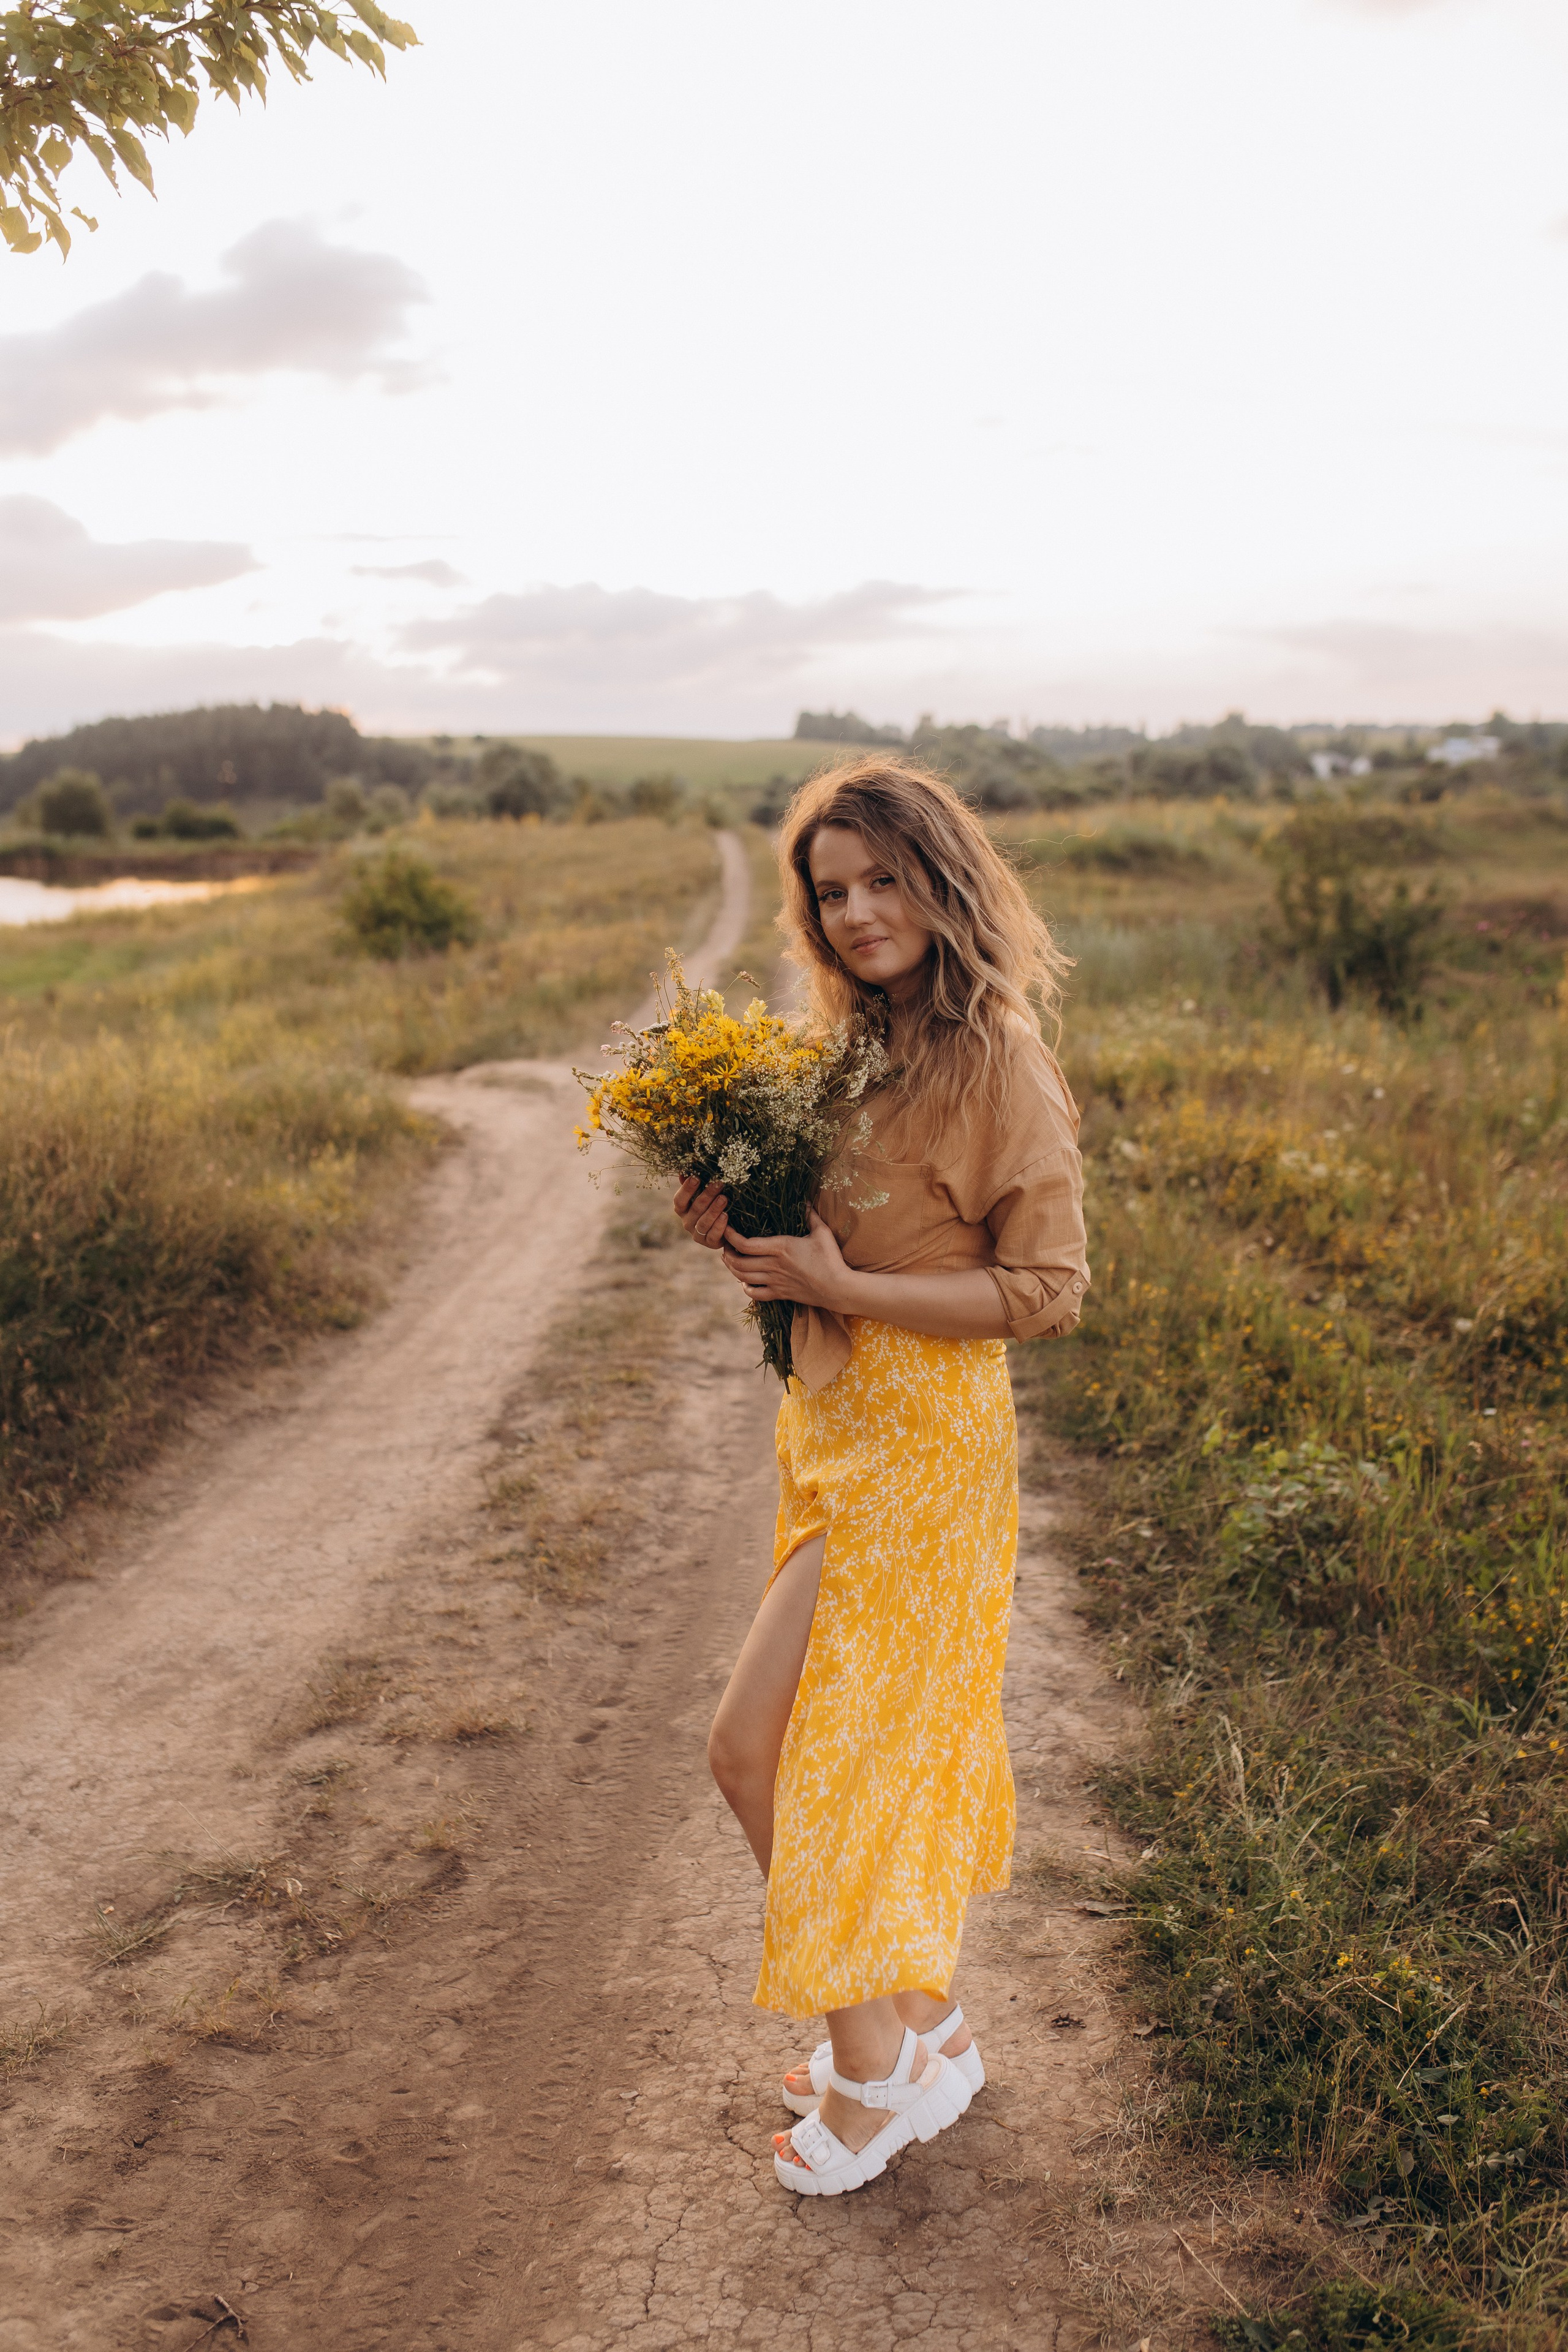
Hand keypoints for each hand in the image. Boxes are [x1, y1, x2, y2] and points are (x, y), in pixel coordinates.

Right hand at [673, 1174, 729, 1249]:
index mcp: (682, 1209)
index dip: (686, 1190)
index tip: (696, 1178)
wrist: (724, 1228)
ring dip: (714, 1210)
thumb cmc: (711, 1206)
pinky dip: (719, 1225)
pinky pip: (713, 1235)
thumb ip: (694, 1184)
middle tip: (718, 1184)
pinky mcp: (709, 1243)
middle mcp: (687, 1222)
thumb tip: (684, 1171)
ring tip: (724, 1198)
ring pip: (704, 1222)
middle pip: (695, 1209)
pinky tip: (726, 1216)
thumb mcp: (702, 1194)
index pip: (679, 1200)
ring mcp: (697, 1234)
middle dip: (707, 1195)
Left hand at [722, 1208, 856, 1311]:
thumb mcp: (822, 1233)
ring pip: (744, 1278)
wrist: (838, 1288)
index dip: (731, 1237)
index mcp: (781, 1247)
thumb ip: (811, 1216)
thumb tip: (805, 1201)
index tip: (726, 1230)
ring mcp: (776, 1282)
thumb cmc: (831, 1259)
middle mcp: (774, 1265)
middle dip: (728, 1254)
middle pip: (739, 1262)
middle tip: (726, 1246)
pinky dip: (746, 1289)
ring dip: (732, 1269)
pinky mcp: (781, 1294)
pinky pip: (756, 1294)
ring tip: (729, 1260)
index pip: (746, 1244)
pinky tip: (744, 1283)